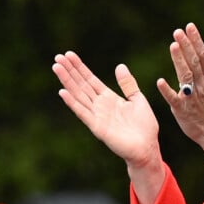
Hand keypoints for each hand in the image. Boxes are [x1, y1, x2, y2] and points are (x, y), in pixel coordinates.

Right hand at [52, 51, 159, 167]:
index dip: (79, 67)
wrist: (147, 148)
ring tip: (56, 68)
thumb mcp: (138, 100)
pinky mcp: (96, 127)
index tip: (69, 55)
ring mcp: (96, 115)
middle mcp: (99, 105)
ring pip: (78, 94)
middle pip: (80, 84)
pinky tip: (62, 92)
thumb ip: (127, 84)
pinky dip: (72, 102)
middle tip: (57, 57)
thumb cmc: (144, 127)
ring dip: (66, 81)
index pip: (90, 79)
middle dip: (69, 71)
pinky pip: (82, 112)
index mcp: (108, 98)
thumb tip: (119, 66)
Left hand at [157, 22, 203, 182]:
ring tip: (172, 46)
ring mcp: (192, 97)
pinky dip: (167, 90)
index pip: (202, 55)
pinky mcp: (182, 109)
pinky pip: (174, 99)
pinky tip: (160, 81)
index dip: (195, 40)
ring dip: (179, 61)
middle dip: (186, 46)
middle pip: (194, 62)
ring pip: (186, 76)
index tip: (188, 26)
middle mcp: (201, 85)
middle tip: (177, 31)